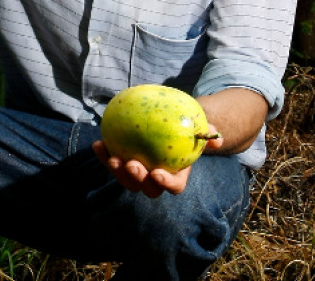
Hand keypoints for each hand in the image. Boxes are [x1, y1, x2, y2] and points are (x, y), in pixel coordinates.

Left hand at [92, 124, 222, 197]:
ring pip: (126, 179)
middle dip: (137, 180)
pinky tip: (97, 143)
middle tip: (131, 164)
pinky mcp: (122, 165)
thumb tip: (217, 137)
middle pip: (145, 187)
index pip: (172, 187)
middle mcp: (155, 180)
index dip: (165, 184)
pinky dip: (104, 155)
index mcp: (175, 177)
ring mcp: (137, 174)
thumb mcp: (199, 131)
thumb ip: (208, 134)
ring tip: (111, 155)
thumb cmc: (187, 131)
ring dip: (117, 171)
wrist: (170, 127)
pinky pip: (112, 161)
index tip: (157, 173)